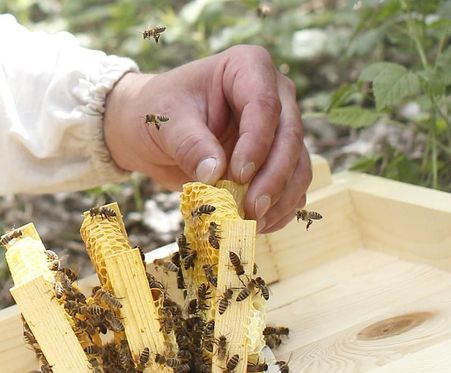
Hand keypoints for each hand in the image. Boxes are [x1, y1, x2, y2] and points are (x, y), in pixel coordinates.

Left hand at [103, 45, 311, 232]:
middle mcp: (275, 95)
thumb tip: (215, 174)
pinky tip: (259, 227)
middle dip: (274, 178)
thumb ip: (190, 143)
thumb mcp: (165, 122)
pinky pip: (292, 188)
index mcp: (248, 67)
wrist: (151, 133)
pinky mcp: (278, 161)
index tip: (237, 175)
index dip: (257, 143)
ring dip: (280, 199)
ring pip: (298, 166)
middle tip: (252, 210)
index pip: (264, 105)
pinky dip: (280, 210)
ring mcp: (281, 129)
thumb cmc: (157, 114)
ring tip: (252, 224)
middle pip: (289, 137)